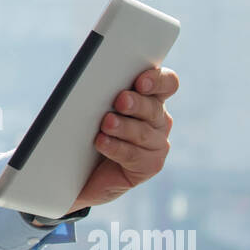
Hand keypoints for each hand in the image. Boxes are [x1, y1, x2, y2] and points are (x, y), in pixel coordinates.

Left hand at [64, 67, 178, 213]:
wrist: (83, 170)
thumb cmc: (88, 131)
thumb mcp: (94, 107)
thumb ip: (102, 92)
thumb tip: (93, 80)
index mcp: (149, 97)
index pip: (166, 83)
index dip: (157, 80)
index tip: (141, 81)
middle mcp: (158, 119)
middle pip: (154, 107)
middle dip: (137, 103)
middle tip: (120, 100)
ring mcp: (157, 143)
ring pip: (144, 133)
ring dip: (124, 127)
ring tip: (106, 123)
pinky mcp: (150, 165)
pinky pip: (134, 155)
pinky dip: (116, 148)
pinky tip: (102, 142)